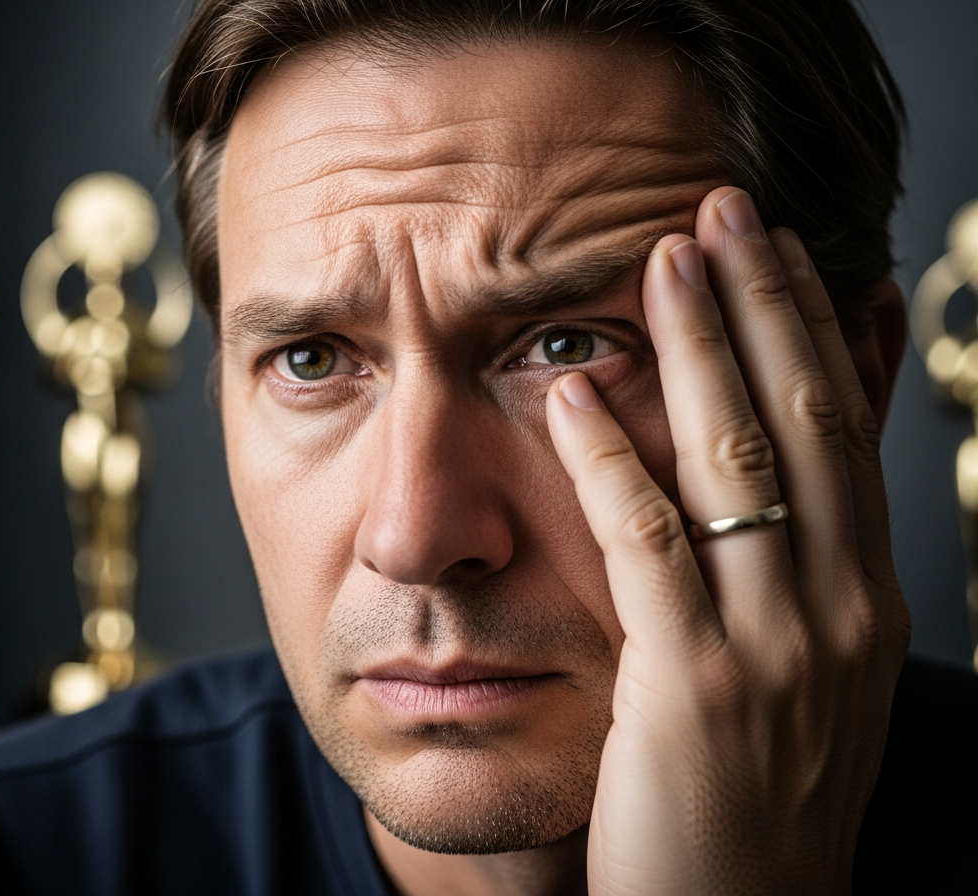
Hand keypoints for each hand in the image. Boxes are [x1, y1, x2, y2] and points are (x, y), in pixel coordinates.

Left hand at [545, 187, 910, 894]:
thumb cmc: (754, 801)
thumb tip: (763, 486)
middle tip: (724, 207)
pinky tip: (575, 388)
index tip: (789, 250)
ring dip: (699, 342)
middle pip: (804, 418)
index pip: (847, 435)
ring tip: (664, 256)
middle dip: (764, 303)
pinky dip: (610, 452)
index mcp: (866, 602)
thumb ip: (786, 576)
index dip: (818, 331)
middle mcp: (839, 610)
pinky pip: (648, 541)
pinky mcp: (695, 686)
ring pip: (739, 456)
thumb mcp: (801, 679)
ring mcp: (776, 648)